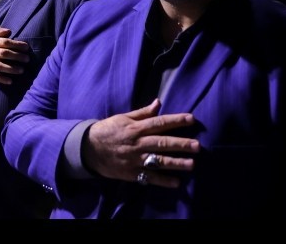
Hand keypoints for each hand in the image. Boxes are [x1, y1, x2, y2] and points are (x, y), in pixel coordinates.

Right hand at [0, 26, 28, 84]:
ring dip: (12, 68)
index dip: (17, 44)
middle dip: (18, 56)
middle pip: (6, 54)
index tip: (26, 47)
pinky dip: (1, 79)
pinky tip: (10, 81)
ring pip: (0, 66)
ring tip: (21, 70)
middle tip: (27, 59)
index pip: (6, 42)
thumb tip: (9, 31)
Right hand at [82, 99, 199, 187]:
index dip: (175, 120)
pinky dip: (162, 180)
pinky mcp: (131, 173)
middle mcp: (137, 143)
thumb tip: (158, 102)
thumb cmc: (107, 130)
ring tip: (192, 164)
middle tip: (197, 146)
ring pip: (157, 161)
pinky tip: (176, 182)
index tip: (192, 119)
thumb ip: (142, 112)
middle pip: (161, 142)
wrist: (88, 148)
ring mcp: (134, 159)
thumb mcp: (122, 118)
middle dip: (180, 144)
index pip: (158, 122)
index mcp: (135, 128)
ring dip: (175, 163)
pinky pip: (149, 178)